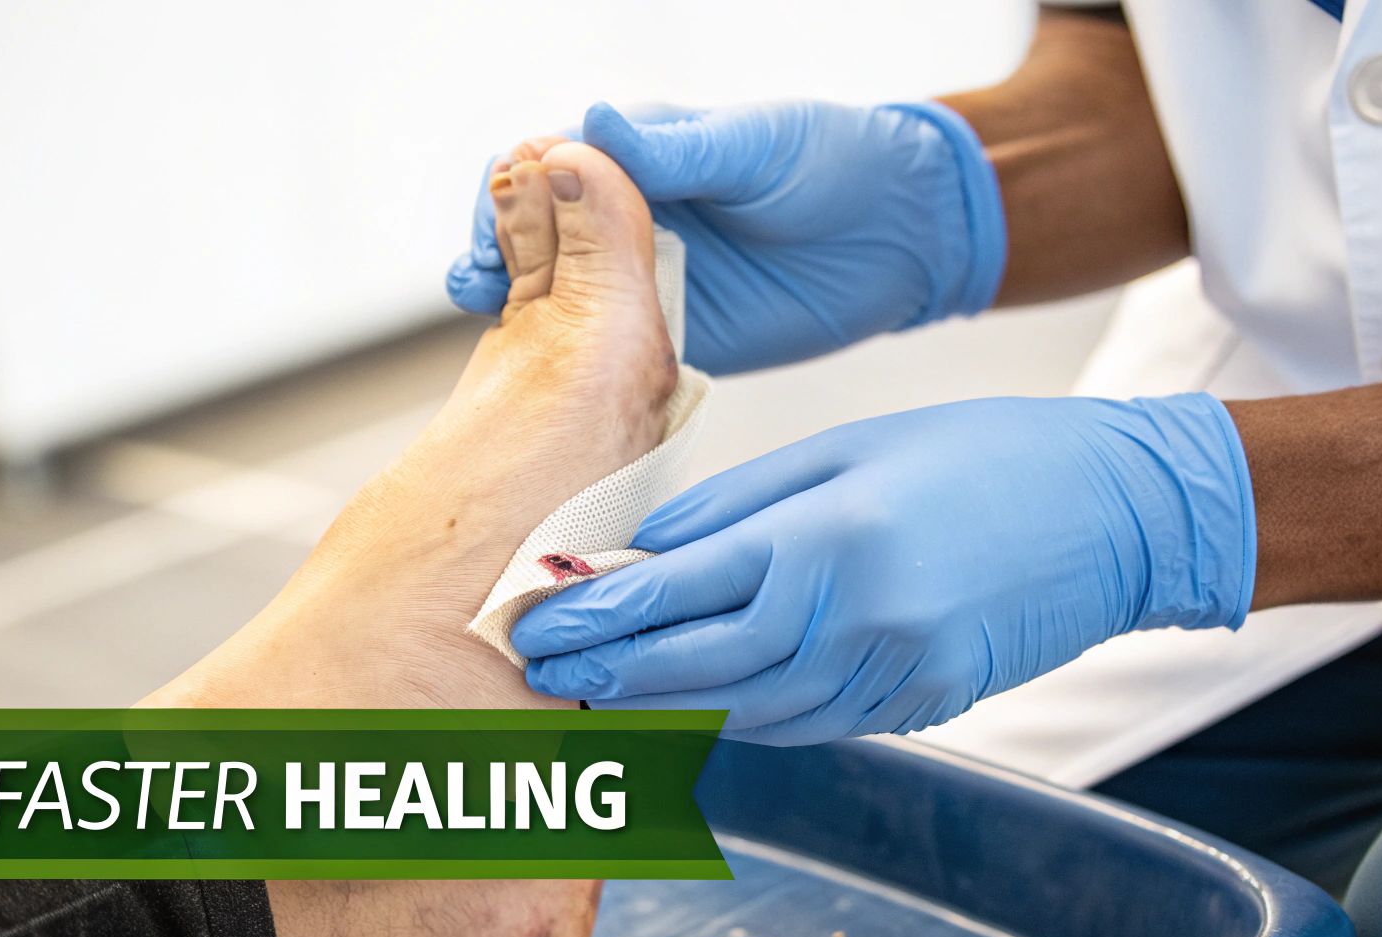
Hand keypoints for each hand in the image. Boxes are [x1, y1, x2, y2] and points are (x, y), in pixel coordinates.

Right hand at [447, 100, 1006, 374]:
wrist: (904, 237)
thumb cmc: (834, 164)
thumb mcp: (756, 150)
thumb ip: (678, 152)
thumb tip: (594, 123)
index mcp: (639, 155)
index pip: (547, 161)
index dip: (514, 183)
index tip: (502, 207)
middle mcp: (627, 218)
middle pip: (531, 229)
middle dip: (493, 242)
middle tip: (477, 270)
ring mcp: (642, 279)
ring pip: (554, 293)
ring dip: (512, 300)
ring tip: (483, 306)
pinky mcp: (669, 337)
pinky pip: (604, 350)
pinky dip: (566, 359)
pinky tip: (539, 368)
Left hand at [510, 394, 1256, 744]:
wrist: (1115, 514)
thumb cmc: (983, 456)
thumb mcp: (847, 450)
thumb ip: (738, 506)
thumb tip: (646, 548)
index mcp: (828, 539)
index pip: (677, 592)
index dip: (597, 615)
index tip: (538, 624)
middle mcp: (853, 622)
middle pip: (696, 670)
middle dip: (609, 675)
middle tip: (543, 674)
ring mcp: (891, 677)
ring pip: (746, 712)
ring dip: (665, 707)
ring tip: (602, 693)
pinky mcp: (919, 706)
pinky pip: (806, 723)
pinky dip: (743, 716)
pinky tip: (699, 703)